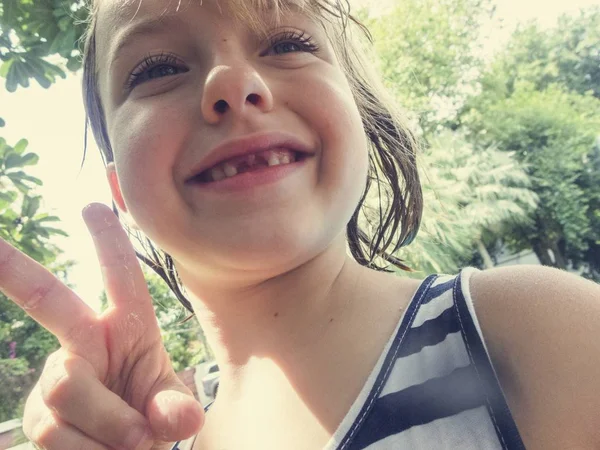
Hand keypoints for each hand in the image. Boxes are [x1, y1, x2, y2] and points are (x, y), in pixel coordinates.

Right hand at [0, 203, 203, 449]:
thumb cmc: (152, 413)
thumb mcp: (171, 406)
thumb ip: (175, 408)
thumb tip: (181, 420)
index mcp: (129, 329)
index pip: (122, 280)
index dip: (110, 245)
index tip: (94, 206)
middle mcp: (85, 343)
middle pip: (48, 299)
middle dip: (14, 269)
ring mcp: (57, 379)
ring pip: (66, 388)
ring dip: (108, 425)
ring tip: (130, 441)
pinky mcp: (36, 417)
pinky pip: (53, 431)